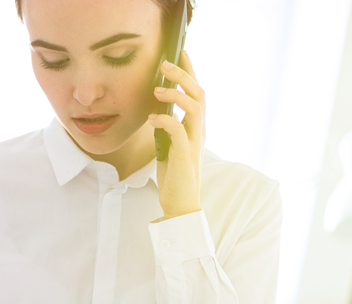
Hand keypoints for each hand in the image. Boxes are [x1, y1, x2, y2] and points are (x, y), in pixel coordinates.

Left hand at [148, 50, 204, 219]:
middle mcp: (199, 131)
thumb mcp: (169, 144)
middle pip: (199, 94)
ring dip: (176, 94)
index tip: (180, 53)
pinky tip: (152, 118)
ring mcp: (195, 142)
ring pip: (194, 107)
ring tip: (157, 88)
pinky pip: (179, 130)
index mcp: (196, 127)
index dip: (189, 72)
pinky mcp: (186, 155)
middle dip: (183, 75)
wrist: (180, 203)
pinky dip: (165, 120)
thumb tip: (157, 108)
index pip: (197, 93)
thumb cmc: (174, 174)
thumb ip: (168, 126)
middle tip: (165, 63)